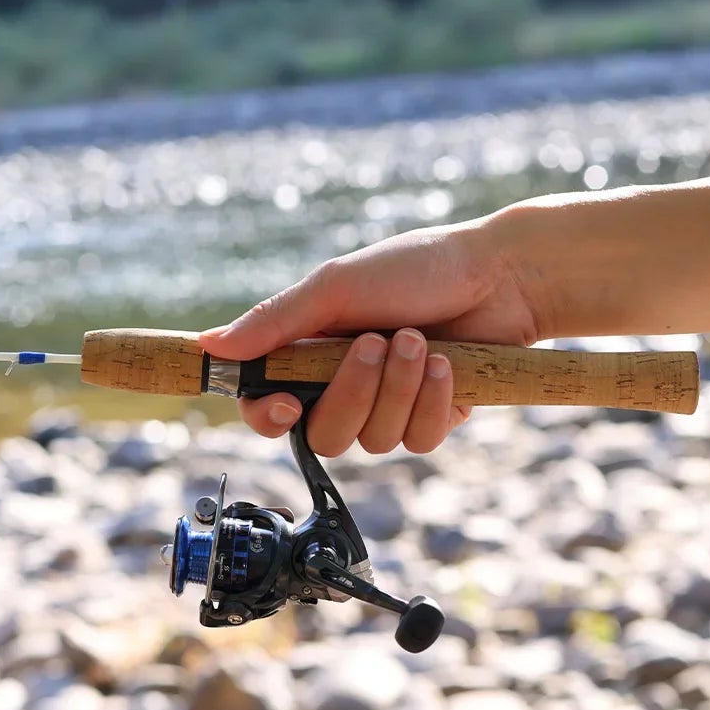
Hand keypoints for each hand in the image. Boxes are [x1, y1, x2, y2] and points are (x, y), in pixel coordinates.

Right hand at [202, 217, 541, 455]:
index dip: (270, 417)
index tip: (289, 403)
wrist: (500, 274)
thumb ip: (273, 321)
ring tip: (422, 340)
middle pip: (323, 436)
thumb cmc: (415, 268)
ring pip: (373, 441)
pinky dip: (434, 401)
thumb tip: (209, 345)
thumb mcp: (335, 286)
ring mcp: (386, 410)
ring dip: (400, 388)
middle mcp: (341, 389)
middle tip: (378, 342)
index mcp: (308, 357)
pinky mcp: (430, 421)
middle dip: (353, 393)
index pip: (267, 410)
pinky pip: (418, 441)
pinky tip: (449, 365)